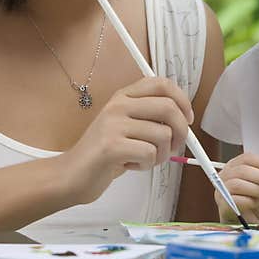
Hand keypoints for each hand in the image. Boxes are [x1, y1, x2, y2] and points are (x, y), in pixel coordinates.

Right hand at [62, 76, 192, 204]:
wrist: (71, 174)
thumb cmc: (104, 153)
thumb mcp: (125, 126)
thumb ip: (150, 117)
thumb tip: (184, 119)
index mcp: (123, 96)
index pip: (162, 84)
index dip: (182, 101)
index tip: (187, 119)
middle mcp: (118, 105)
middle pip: (169, 108)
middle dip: (182, 132)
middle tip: (175, 147)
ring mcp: (113, 124)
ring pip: (163, 135)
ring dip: (161, 155)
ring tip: (143, 159)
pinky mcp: (111, 146)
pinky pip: (150, 154)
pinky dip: (146, 166)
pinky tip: (129, 166)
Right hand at [215, 153, 258, 223]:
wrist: (248, 222)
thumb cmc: (254, 202)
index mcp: (236, 166)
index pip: (247, 158)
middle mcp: (225, 175)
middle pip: (242, 170)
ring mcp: (222, 190)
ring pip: (237, 184)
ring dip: (257, 189)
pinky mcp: (223, 205)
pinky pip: (235, 200)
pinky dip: (249, 201)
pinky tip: (255, 204)